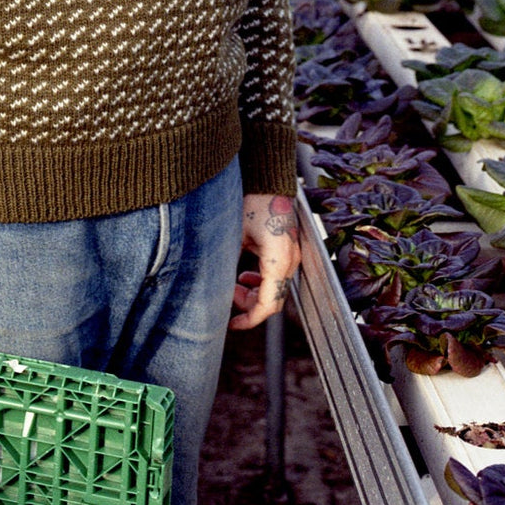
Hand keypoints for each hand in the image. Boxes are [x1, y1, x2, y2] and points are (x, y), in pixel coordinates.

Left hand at [229, 192, 300, 331]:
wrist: (268, 180)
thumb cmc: (253, 202)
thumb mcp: (234, 235)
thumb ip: (227, 262)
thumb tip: (212, 285)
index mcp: (278, 261)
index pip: (268, 304)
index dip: (250, 319)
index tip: (233, 324)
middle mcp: (290, 261)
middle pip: (273, 299)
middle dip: (249, 304)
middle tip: (229, 295)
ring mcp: (292, 255)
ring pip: (275, 289)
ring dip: (255, 292)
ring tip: (235, 284)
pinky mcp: (288, 249)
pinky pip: (277, 275)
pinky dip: (261, 280)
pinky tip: (245, 273)